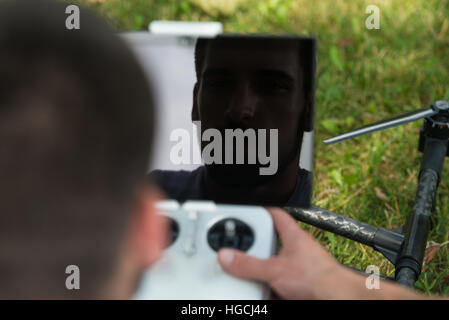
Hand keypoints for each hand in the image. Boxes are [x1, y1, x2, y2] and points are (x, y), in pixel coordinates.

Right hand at [217, 207, 344, 298]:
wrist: (336, 299)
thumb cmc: (318, 278)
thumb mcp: (274, 270)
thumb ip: (249, 264)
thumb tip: (228, 257)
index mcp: (294, 236)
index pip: (277, 214)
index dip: (264, 209)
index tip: (252, 209)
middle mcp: (299, 249)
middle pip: (274, 241)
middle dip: (260, 248)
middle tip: (245, 251)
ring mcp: (302, 267)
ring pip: (278, 264)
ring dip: (266, 271)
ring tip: (255, 277)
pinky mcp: (303, 283)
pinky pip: (283, 282)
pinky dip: (273, 287)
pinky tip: (268, 292)